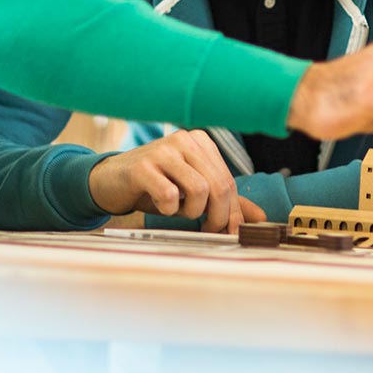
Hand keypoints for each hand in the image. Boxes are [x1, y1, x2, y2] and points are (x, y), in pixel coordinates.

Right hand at [89, 130, 261, 232]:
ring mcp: (163, 150)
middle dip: (217, 216)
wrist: (111, 181)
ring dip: (191, 212)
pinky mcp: (143, 165)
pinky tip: (160, 205)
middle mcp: (185, 140)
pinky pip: (169, 196)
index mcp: (201, 142)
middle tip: (207, 230)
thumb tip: (260, 218)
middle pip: (219, 185)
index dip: (231, 212)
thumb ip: (225, 201)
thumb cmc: (155, 185)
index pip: (228, 181)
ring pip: (199, 190)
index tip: (227, 232)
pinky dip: (168, 210)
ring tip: (178, 210)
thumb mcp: (191, 191)